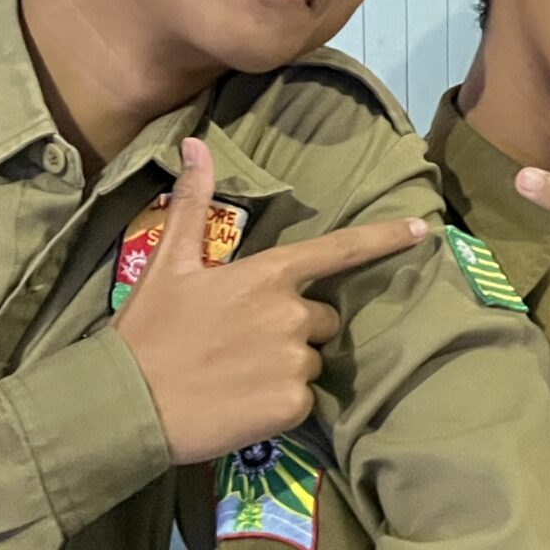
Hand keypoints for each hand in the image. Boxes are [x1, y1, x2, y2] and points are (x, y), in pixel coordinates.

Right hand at [114, 139, 428, 462]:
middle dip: (295, 329)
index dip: (384, 238)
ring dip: (285, 367)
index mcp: (268, 275)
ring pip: (312, 360)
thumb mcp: (168, 262)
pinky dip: (279, 404)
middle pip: (323, 318)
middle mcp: (291, 314)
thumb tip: (196, 144)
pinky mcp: (292, 406)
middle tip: (241, 343)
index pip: (338, 251)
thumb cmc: (147, 331)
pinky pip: (304, 400)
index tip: (423, 230)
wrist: (126, 405)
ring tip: (234, 375)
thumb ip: (193, 204)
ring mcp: (295, 361)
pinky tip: (240, 403)